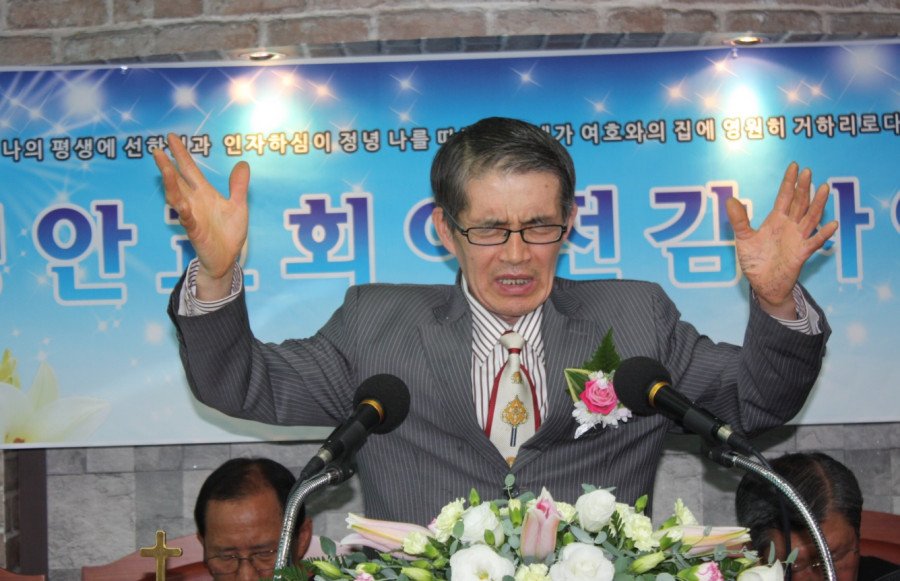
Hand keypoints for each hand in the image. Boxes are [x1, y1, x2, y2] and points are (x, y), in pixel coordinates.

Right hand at [152, 133, 249, 299]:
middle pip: (177, 181)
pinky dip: (184, 212)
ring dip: (171, 185)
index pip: (189, 170)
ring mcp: (192, 216)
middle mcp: (194, 202)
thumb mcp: (238, 206)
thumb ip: (239, 186)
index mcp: (204, 194)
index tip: (172, 138)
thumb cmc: (229, 233)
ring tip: (165, 170)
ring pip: (177, 198)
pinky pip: (188, 220)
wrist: (228, 258)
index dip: (181, 155)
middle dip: (167, 167)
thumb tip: (243, 164)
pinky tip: (181, 204)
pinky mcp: (196, 232)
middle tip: (156, 150)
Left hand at [726, 162, 837, 318]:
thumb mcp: (744, 239)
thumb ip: (739, 220)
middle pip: (799, 203)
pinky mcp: (802, 254)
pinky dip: (823, 234)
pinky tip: (831, 224)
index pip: (784, 197)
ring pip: (810, 218)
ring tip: (824, 188)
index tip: (795, 166)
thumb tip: (730, 200)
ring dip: (817, 204)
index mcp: (776, 220)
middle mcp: (789, 226)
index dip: (789, 182)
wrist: (763, 285)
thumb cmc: (755, 262)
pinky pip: (814, 242)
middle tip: (808, 172)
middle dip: (803, 188)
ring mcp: (797, 239)